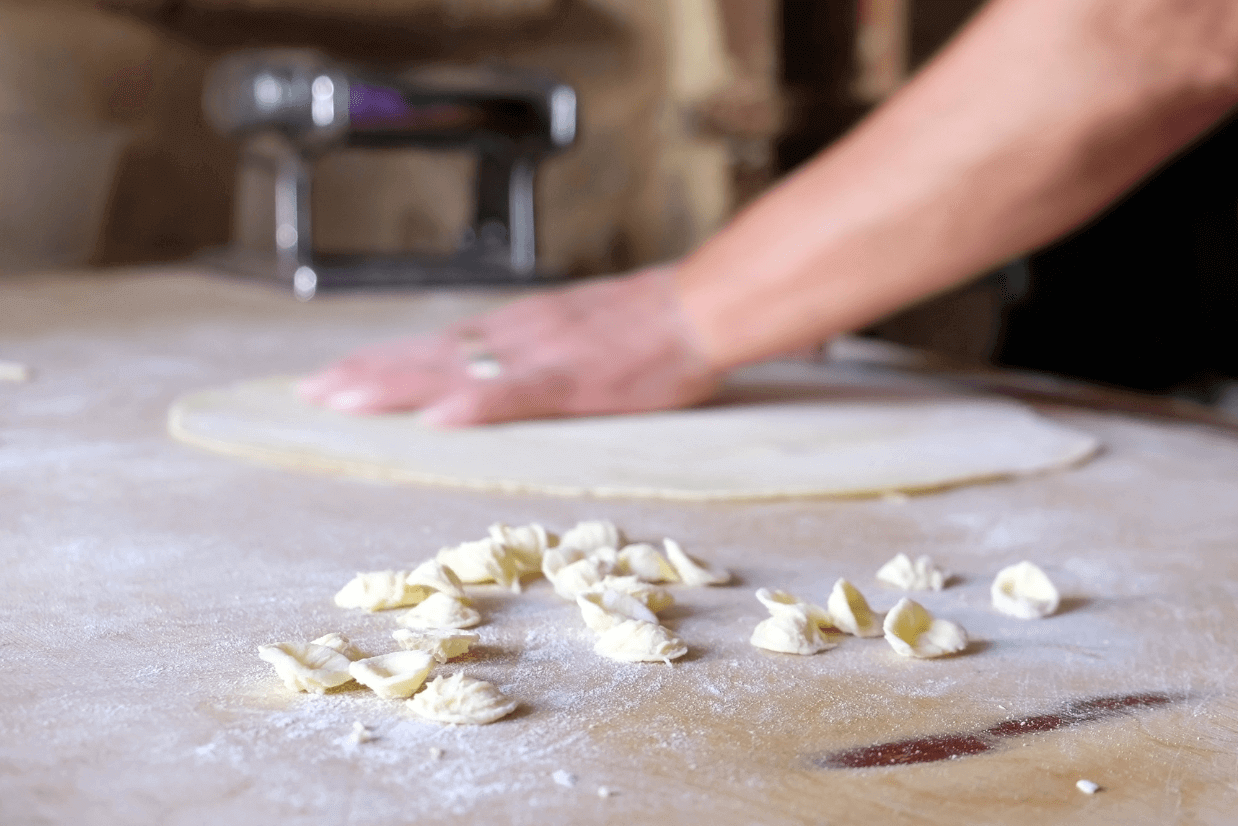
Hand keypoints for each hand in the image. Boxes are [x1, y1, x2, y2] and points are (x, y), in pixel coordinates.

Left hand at [297, 265, 720, 425]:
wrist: (697, 308)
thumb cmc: (648, 326)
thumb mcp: (575, 330)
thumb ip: (532, 352)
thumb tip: (493, 372)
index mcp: (516, 331)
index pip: (435, 349)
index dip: (383, 365)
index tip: (336, 379)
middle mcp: (514, 336)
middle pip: (427, 356)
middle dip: (366, 376)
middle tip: (309, 393)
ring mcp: (539, 355)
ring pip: (454, 369)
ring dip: (395, 384)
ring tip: (341, 399)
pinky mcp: (574, 378)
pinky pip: (516, 393)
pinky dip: (475, 404)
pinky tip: (437, 417)